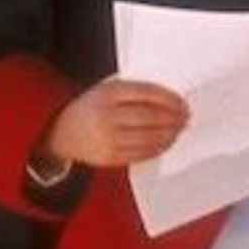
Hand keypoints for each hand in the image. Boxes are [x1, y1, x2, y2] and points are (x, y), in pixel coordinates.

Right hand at [37, 78, 189, 167]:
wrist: (61, 133)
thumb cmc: (92, 108)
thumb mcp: (105, 90)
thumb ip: (132, 92)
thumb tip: (170, 99)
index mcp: (107, 93)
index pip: (147, 93)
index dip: (169, 98)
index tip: (182, 102)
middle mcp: (107, 115)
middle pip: (151, 117)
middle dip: (173, 118)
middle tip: (186, 117)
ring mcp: (108, 139)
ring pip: (149, 138)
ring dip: (170, 134)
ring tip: (179, 129)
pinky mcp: (110, 157)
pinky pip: (142, 153)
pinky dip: (158, 148)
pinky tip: (167, 141)